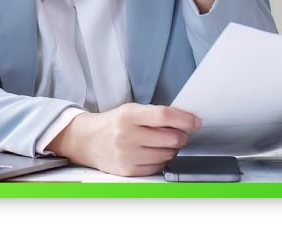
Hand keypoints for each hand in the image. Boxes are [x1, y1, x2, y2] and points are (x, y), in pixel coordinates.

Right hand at [45, 103, 201, 176]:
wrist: (86, 141)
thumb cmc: (113, 123)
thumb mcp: (131, 110)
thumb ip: (156, 114)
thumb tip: (186, 119)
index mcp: (128, 115)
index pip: (164, 116)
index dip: (185, 119)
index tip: (195, 121)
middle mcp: (127, 136)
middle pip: (170, 138)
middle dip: (180, 136)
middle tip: (178, 133)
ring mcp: (127, 155)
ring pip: (166, 155)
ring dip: (171, 149)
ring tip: (163, 143)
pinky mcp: (128, 170)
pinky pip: (157, 168)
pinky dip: (161, 161)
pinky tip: (153, 153)